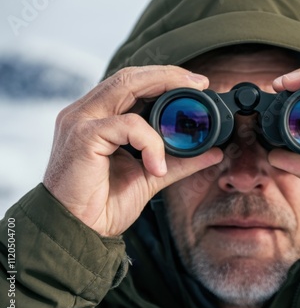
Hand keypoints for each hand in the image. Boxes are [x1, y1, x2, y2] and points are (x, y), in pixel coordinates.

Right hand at [43, 66, 222, 236]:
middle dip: (168, 75)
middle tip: (199, 83)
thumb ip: (180, 160)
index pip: (131, 84)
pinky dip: (151, 142)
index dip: (163, 78)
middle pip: (129, 76)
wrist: (78, 231)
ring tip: (188, 113)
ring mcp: (80, 121)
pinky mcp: (83, 136)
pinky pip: (128, 125)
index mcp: (97, 117)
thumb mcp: (152, 175)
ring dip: (163, 92)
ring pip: (127, 87)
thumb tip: (213, 151)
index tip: (196, 83)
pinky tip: (157, 166)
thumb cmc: (104, 203)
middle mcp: (85, 113)